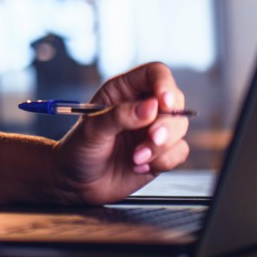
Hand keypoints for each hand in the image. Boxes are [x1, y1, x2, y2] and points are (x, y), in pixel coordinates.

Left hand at [49, 62, 190, 205]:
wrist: (77, 183)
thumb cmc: (78, 150)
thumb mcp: (92, 130)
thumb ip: (119, 116)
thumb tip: (151, 107)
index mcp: (123, 90)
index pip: (154, 73)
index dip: (164, 84)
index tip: (164, 103)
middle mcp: (143, 106)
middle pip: (174, 101)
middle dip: (167, 123)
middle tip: (152, 138)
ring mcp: (153, 129)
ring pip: (179, 127)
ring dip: (161, 146)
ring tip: (136, 158)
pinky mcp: (161, 152)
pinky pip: (179, 151)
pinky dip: (163, 161)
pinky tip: (139, 167)